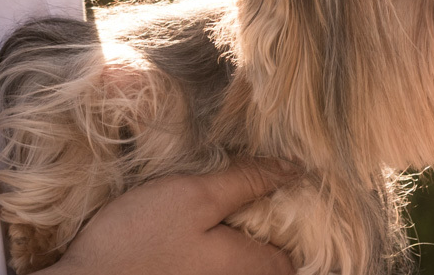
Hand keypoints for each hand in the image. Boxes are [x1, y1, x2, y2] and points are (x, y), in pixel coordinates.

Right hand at [38, 160, 296, 274]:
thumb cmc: (138, 239)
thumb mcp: (196, 195)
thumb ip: (247, 182)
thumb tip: (295, 170)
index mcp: (248, 267)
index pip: (294, 255)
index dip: (294, 220)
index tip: (279, 189)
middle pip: (270, 263)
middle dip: (267, 230)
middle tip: (249, 193)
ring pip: (241, 264)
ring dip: (239, 239)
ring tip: (221, 206)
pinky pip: (215, 269)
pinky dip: (215, 250)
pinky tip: (195, 231)